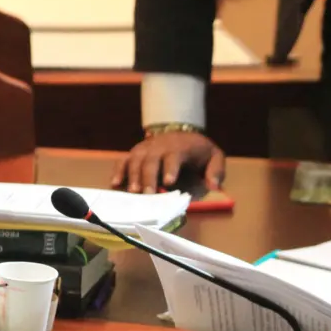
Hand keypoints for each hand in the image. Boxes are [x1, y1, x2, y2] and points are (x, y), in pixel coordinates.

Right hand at [111, 131, 225, 193]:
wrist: (184, 136)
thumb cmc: (200, 151)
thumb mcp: (214, 157)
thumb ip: (216, 171)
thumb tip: (214, 186)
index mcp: (179, 147)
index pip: (173, 156)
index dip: (171, 168)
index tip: (169, 182)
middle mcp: (159, 146)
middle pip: (151, 160)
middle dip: (149, 177)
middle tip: (148, 194)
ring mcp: (145, 149)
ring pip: (135, 160)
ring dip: (132, 176)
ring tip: (132, 193)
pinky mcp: (135, 154)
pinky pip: (123, 161)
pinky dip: (118, 172)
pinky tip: (114, 185)